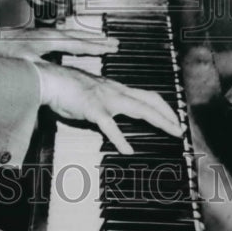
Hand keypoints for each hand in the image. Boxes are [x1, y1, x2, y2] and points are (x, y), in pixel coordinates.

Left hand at [0, 26, 117, 60]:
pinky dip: (75, 41)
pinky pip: (63, 38)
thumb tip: (55, 78)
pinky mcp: (39, 38)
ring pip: (72, 35)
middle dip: (97, 40)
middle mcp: (49, 34)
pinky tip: (77, 46)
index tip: (110, 48)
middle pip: (79, 36)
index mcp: (48, 40)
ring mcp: (44, 35)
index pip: (77, 43)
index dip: (94, 47)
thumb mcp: (24, 63)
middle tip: (114, 43)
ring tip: (102, 41)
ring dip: (87, 39)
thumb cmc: (3, 52)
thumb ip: (41, 71)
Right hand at [36, 60, 181, 153]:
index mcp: (115, 88)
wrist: (50, 79)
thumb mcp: (91, 95)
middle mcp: (115, 91)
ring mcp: (106, 99)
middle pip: (150, 101)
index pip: (147, 95)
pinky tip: (128, 150)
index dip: (164, 107)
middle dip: (169, 115)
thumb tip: (110, 118)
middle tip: (181, 129)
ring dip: (159, 121)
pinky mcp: (93, 109)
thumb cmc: (66, 88)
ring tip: (172, 133)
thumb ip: (104, 105)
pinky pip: (110, 126)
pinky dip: (121, 139)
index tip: (174, 118)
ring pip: (140, 109)